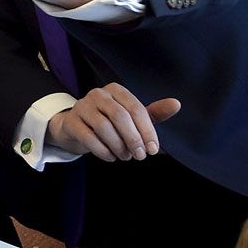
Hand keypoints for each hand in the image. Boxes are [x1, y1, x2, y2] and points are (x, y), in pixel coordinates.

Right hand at [47, 85, 181, 160]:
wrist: (74, 128)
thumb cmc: (108, 122)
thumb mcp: (131, 118)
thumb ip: (153, 113)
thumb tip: (176, 104)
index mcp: (116, 90)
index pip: (136, 108)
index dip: (147, 130)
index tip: (153, 149)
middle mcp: (98, 94)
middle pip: (120, 116)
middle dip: (133, 139)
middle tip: (140, 156)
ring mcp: (82, 107)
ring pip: (104, 127)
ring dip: (118, 146)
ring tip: (125, 157)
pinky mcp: (71, 122)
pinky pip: (89, 138)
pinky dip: (103, 151)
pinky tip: (111, 157)